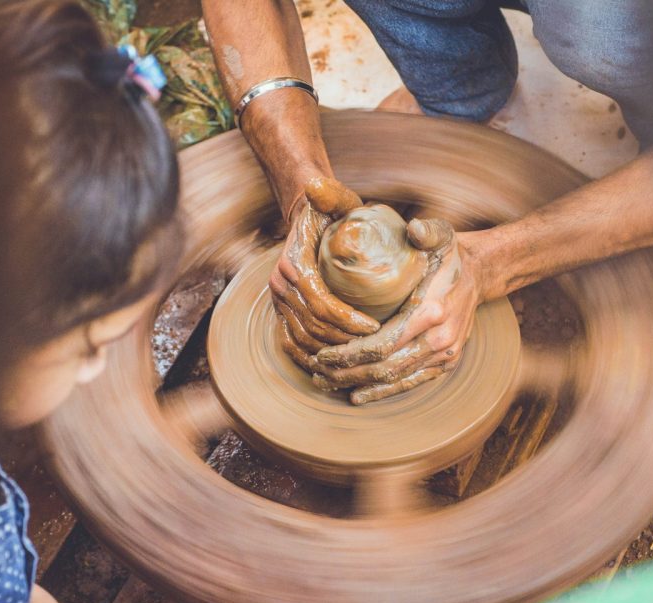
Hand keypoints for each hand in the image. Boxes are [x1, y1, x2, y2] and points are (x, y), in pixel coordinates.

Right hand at [270, 178, 380, 370]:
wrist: (305, 217)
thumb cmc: (329, 210)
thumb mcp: (335, 199)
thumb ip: (331, 194)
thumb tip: (316, 186)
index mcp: (293, 264)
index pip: (321, 303)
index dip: (347, 320)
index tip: (375, 327)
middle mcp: (279, 285)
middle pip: (313, 327)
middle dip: (344, 342)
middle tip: (375, 347)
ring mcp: (277, 301)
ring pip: (302, 339)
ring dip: (331, 352)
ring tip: (360, 356)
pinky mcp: (280, 311)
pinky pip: (290, 343)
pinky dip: (309, 358)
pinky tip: (332, 367)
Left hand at [311, 220, 485, 403]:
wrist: (480, 274)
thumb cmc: (450, 254)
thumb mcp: (441, 235)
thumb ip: (426, 231)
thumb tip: (414, 227)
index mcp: (432, 311)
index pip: (383, 343)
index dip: (350, 354)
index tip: (323, 353)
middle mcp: (440, 339)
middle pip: (384, 367)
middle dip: (347, 373)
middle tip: (316, 372)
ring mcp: (444, 355)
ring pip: (395, 379)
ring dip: (359, 384)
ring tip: (328, 382)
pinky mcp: (445, 363)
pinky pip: (411, 383)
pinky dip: (383, 392)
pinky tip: (358, 395)